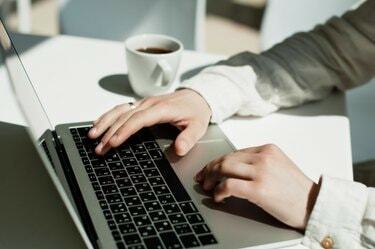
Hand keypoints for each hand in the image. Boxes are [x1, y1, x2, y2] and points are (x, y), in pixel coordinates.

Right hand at [88, 89, 211, 155]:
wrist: (197, 97)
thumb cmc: (196, 112)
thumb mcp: (198, 126)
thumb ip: (189, 138)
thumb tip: (179, 149)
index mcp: (162, 109)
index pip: (139, 119)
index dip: (125, 130)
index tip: (114, 142)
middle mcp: (149, 104)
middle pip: (125, 117)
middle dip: (110, 132)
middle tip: (100, 148)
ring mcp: (144, 103)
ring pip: (119, 110)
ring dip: (105, 122)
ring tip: (92, 136)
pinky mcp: (141, 104)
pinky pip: (121, 108)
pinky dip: (108, 116)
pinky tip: (98, 123)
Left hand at [195, 144, 319, 228]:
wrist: (315, 206)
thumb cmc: (297, 191)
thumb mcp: (279, 166)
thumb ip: (258, 163)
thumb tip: (232, 168)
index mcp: (268, 149)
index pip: (234, 152)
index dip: (217, 161)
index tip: (209, 169)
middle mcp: (264, 157)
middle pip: (226, 159)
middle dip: (210, 169)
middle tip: (203, 179)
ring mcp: (261, 172)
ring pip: (224, 168)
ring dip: (211, 178)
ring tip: (208, 187)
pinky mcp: (259, 189)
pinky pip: (229, 186)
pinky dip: (219, 191)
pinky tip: (218, 197)